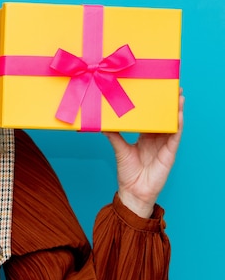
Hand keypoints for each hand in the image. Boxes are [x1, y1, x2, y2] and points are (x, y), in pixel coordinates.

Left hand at [103, 89, 184, 217]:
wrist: (132, 191)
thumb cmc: (127, 172)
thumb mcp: (119, 149)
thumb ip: (113, 135)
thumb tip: (102, 123)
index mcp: (145, 138)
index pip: (151, 118)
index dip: (153, 106)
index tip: (154, 92)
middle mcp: (156, 140)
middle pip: (164, 118)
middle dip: (167, 104)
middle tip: (170, 87)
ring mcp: (164, 146)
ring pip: (172, 125)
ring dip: (176, 111)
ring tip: (177, 96)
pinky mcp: (169, 154)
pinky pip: (175, 137)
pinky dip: (177, 126)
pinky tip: (178, 115)